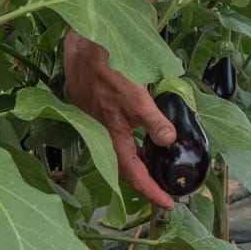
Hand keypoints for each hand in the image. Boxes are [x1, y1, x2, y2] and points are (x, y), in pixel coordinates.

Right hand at [61, 28, 179, 207]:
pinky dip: (127, 142)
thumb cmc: (109, 69)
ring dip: (136, 160)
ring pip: (117, 152)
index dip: (151, 191)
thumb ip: (153, 121)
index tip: (167, 204)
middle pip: (123, 168)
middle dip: (144, 180)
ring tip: (154, 162)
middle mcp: (101, 135)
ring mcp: (95, 123)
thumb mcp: (137, 96)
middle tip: (163, 186)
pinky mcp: (92, 110)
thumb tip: (168, 141)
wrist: (82, 45)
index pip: (134, 175)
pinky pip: (111, 136)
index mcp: (112, 137)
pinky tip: (136, 133)